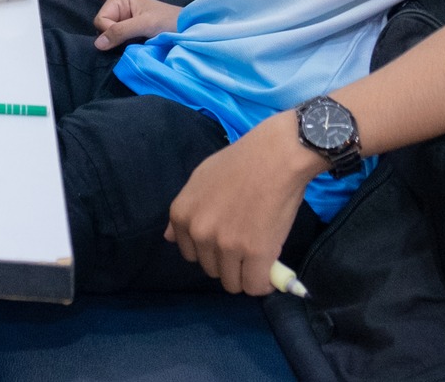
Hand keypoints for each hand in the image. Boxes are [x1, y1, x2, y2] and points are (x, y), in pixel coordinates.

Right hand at [91, 0, 180, 50]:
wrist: (188, 27)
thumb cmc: (169, 21)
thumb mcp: (145, 25)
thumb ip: (120, 32)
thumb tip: (97, 44)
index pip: (100, 20)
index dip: (110, 33)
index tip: (129, 37)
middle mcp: (116, 5)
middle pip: (102, 28)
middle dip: (116, 38)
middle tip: (135, 39)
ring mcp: (121, 17)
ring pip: (109, 36)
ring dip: (121, 42)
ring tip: (138, 41)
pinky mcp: (127, 28)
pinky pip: (117, 39)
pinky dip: (125, 44)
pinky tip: (137, 43)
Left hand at [166, 111, 322, 293]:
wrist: (275, 156)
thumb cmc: (240, 163)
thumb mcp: (199, 180)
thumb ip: (185, 211)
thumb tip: (168, 238)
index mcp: (181, 215)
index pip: (189, 254)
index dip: (209, 251)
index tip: (226, 242)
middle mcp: (199, 232)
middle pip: (211, 269)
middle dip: (228, 263)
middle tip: (246, 245)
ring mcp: (226, 245)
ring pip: (232, 282)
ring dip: (245, 274)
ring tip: (259, 257)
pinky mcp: (256, 253)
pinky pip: (254, 287)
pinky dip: (263, 284)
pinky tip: (270, 271)